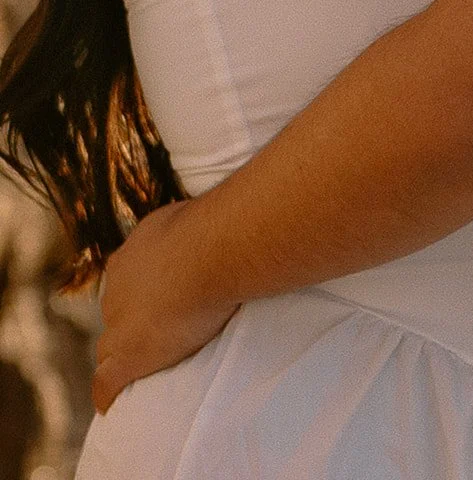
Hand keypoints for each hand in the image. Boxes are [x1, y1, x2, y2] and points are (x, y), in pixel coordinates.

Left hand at [91, 200, 236, 413]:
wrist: (210, 252)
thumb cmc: (212, 230)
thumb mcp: (195, 221)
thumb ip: (192, 232)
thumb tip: (210, 228)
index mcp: (131, 257)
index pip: (128, 282)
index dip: (143, 294)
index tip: (163, 299)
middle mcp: (116, 287)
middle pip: (116, 312)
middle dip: (133, 321)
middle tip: (162, 332)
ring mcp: (119, 322)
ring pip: (108, 346)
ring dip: (123, 354)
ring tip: (143, 368)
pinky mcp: (128, 354)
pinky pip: (107, 381)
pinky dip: (108, 393)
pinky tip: (112, 404)